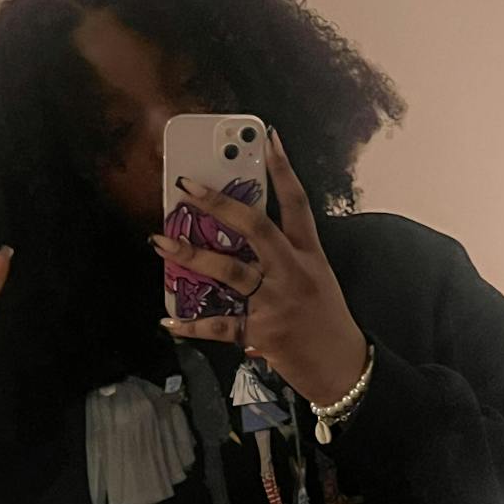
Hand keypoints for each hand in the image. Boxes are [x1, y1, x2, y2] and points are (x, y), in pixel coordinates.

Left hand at [147, 129, 368, 407]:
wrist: (343, 368)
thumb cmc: (326, 321)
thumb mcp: (317, 279)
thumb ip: (287, 256)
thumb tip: (241, 236)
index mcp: (310, 255)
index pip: (297, 204)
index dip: (283, 169)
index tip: (268, 136)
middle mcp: (293, 272)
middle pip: (256, 228)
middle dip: (219, 204)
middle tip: (186, 187)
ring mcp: (277, 302)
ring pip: (229, 271)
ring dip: (191, 254)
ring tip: (161, 241)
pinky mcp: (262, 332)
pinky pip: (221, 324)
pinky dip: (192, 325)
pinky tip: (169, 321)